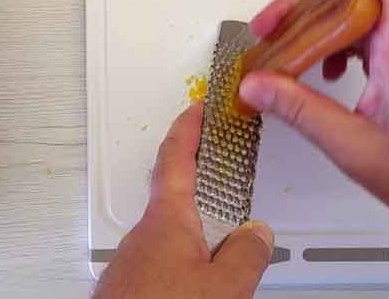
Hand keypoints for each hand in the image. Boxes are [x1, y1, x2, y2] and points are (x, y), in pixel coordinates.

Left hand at [93, 103, 273, 298]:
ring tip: (229, 245)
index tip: (199, 107)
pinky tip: (202, 282)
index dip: (188, 128)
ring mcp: (134, 258)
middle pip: (176, 195)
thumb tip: (257, 234)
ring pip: (173, 233)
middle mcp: (144, 233)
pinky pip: (165, 259)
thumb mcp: (223, 287)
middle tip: (229, 176)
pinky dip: (188, 260)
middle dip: (204, 186)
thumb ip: (245, 254)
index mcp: (166, 219)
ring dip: (199, 232)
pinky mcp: (130, 283)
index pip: (175, 157)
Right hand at [239, 0, 388, 264]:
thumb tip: (255, 84)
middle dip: (306, 3)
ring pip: (359, 14)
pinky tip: (322, 73)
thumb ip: (300, 111)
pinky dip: (337, 44)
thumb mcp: (355, 148)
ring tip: (283, 51)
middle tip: (267, 28)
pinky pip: (368, 35)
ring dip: (317, 24)